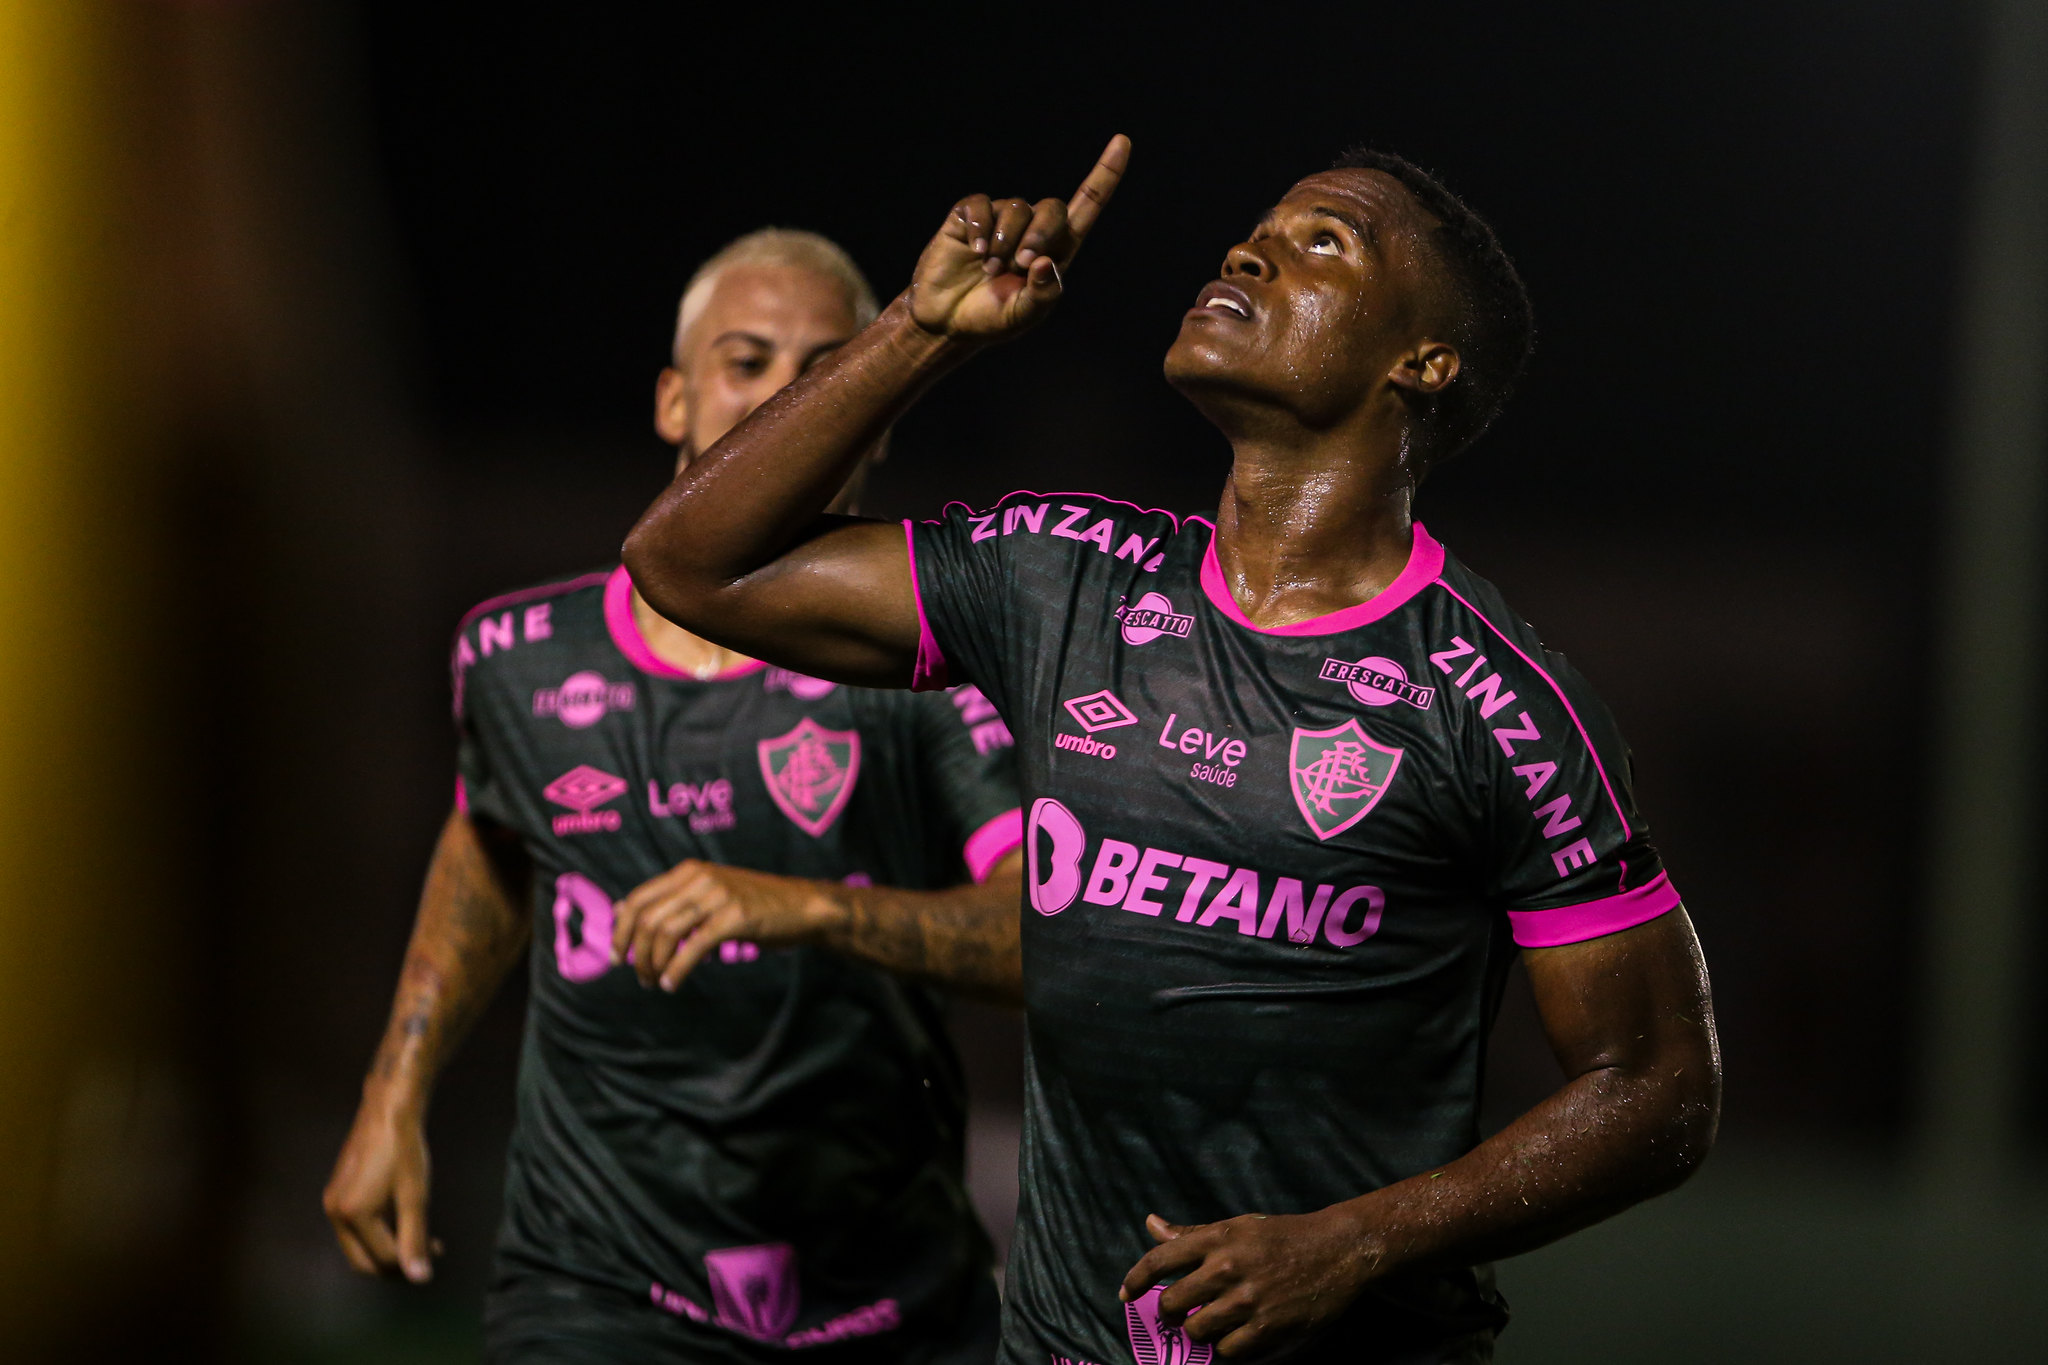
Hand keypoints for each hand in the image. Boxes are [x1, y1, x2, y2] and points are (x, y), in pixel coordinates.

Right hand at [323, 1091, 439, 1282]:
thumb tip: (420, 1279)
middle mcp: (334, 1213)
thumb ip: (415, 1238)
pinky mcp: (336, 1192)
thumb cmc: (405, 1150)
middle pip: (362, 1260)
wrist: (388, 1110)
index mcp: (353, 1215)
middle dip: (394, 1264)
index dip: (412, 1261)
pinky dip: (376, 1234)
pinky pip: (354, 1228)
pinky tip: (400, 1221)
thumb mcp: (415, 1196)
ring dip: (385, 1249)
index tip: (438, 1249)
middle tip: (426, 1253)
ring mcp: (332, 1202)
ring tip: (417, 1238)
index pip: (384, 1257)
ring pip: (357, 1246)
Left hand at [612, 860, 839, 990]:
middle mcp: (699, 878)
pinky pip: (694, 946)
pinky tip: (673, 983)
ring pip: (666, 933)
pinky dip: (677, 969)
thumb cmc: (754, 903)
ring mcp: (717, 896)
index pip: (638, 898)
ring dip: (654, 964)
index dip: (621, 930)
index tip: (616, 955)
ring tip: (655, 982)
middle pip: (648, 918)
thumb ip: (671, 899)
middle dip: (636, 952)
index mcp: (688, 871)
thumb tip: (621, 909)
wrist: (802, 905)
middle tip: (639, 975)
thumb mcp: (709, 893)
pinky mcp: (734, 917)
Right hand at [906, 134, 1129, 342]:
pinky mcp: (969, 216)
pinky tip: (974, 250)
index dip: (1105, 174)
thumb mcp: (1023, 316)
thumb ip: (1042, 295)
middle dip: (1040, 234)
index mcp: (1056, 250)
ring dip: (1004, 243)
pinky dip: (981, 228)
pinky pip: (981, 206)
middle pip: (1052, 208)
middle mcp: (1032, 229)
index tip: (1123, 142)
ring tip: (989, 269)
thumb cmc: (990, 319)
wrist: (946, 320)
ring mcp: (1000, 219)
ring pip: (1016, 209)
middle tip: (1021, 263)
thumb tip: (1046, 262)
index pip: (1087, 205)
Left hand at [1119, 1209, 1370, 1358]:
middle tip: (1176, 1315)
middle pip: (1174, 1304)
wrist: (1336, 1251)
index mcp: (1217, 1239)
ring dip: (1199, 1333)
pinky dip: (1227, 1348)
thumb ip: (1192, 1233)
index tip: (1126, 1294)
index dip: (1136, 1279)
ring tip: (1210, 1324)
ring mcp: (1248, 1301)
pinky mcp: (1268, 1327)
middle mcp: (1227, 1268)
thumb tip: (1151, 1224)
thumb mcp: (1236, 1226)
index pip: (1160, 1260)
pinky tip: (1235, 1335)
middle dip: (1169, 1314)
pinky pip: (1229, 1351)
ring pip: (1198, 1331)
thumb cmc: (1282, 1236)